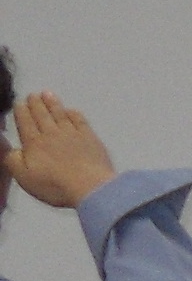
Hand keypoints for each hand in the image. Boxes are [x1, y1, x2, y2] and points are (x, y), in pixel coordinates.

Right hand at [2, 95, 116, 210]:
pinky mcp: (90, 137)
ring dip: (53, 103)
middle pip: (42, 116)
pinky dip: (74, 114)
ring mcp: (73, 134)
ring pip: (60, 114)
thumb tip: (11, 149)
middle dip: (36, 104)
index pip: (25, 124)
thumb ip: (13, 160)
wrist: (89, 186)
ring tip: (47, 94)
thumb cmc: (54, 185)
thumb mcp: (24, 177)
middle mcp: (52, 135)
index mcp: (34, 144)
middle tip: (32, 94)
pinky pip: (80, 121)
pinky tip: (71, 110)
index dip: (22, 112)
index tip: (19, 103)